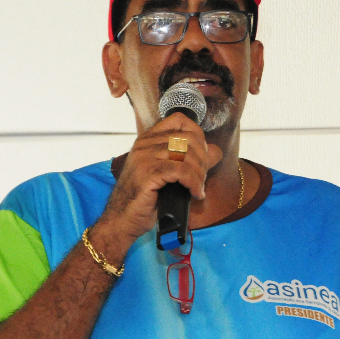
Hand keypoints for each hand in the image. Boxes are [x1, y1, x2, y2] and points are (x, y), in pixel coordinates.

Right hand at [97, 113, 222, 245]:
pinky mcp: (148, 173)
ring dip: (199, 173)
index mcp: (148, 139)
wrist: (122, 218)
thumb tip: (216, 151)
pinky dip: (194, 183)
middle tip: (202, 178)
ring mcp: (144, 156)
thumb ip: (189, 160)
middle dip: (202, 159)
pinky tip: (196, 193)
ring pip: (186, 154)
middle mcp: (145, 144)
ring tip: (198, 188)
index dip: (198, 135)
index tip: (203, 156)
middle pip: (188, 138)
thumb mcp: (168, 174)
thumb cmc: (145, 198)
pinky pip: (181, 171)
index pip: (179, 120)